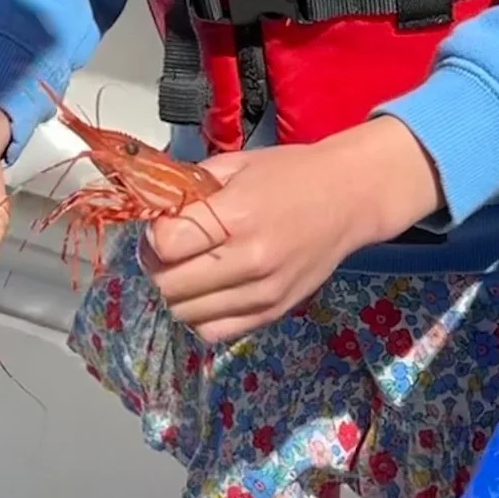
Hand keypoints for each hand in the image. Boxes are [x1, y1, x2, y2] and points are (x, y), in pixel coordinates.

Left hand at [143, 118, 444, 346]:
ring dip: (177, 292)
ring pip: (185, 312)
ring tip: (191, 268)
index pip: (163, 244)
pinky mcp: (272, 313)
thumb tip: (150, 210)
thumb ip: (190, 189)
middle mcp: (249, 260)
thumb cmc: (290, 174)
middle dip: (158, 265)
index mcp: (236, 216)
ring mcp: (262, 293)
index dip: (153, 234)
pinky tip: (209, 291)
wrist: (348, 199)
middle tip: (170, 248)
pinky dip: (201, 315)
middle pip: (168, 284)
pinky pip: (214, 332)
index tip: (163, 224)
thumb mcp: (235, 166)